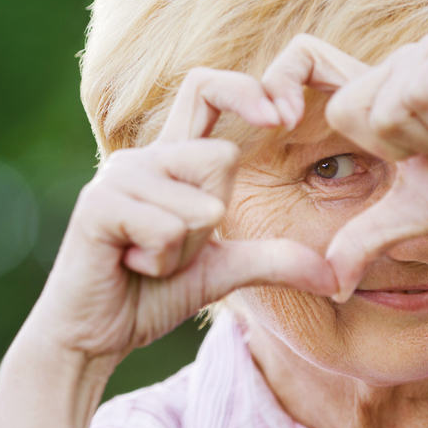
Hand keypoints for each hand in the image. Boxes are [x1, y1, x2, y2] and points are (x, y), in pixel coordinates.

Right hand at [25, 67, 338, 363]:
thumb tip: (337, 275)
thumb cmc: (147, 296)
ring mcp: (117, 177)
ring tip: (144, 260)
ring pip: (200, 204)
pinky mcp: (98, 206)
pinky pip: (168, 228)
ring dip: (184, 252)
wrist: (90, 337)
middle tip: (169, 250)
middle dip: (212, 223)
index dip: (244, 90)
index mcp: (169, 159)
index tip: (282, 116)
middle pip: (221, 159)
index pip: (205, 90)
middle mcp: (142, 157)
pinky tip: (128, 265)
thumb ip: (274, 260)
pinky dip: (160, 261)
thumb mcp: (222, 272)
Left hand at [266, 26, 427, 298]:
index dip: (279, 84)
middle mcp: (395, 63)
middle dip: (397, 150)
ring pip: (386, 107)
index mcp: (377, 94)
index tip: (269, 117)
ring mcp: (423, 50)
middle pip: (347, 111)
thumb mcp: (413, 216)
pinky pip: (418, 93)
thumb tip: (331, 286)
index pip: (302, 69)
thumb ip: (366, 240)